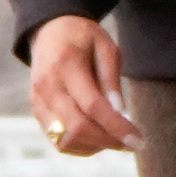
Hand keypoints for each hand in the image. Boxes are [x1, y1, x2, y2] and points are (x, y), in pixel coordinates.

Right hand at [24, 16, 132, 155]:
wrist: (49, 30)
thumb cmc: (83, 38)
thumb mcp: (105, 47)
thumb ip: (111, 79)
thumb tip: (120, 113)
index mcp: (65, 65)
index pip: (92, 105)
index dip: (116, 127)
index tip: (138, 141)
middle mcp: (47, 86)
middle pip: (77, 127)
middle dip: (108, 141)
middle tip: (133, 144)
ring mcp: (38, 102)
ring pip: (66, 140)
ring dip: (95, 146)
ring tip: (116, 137)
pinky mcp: (37, 112)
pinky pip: (58, 140)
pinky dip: (81, 146)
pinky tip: (99, 137)